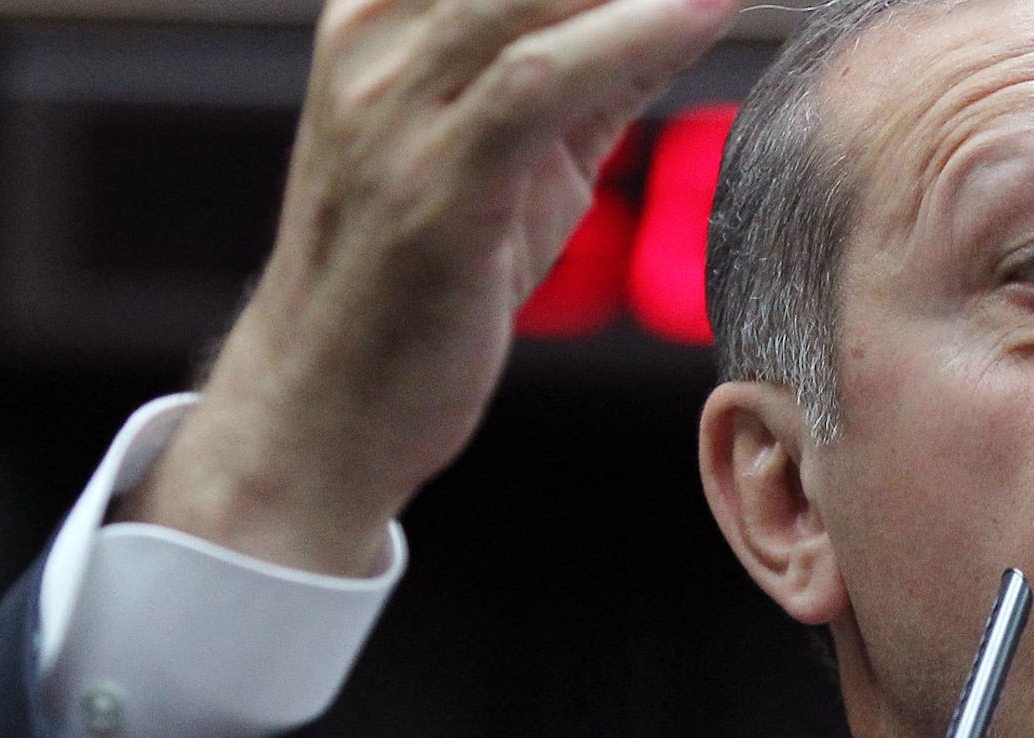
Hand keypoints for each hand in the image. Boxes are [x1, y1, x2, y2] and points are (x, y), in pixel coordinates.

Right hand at [117, 0, 735, 573]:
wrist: (326, 402)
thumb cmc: (425, 273)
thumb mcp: (514, 148)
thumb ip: (594, 67)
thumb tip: (694, 1)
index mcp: (380, 10)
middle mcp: (373, 39)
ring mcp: (392, 110)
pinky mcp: (433, 189)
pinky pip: (535, 80)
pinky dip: (631, 33)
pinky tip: (707, 8)